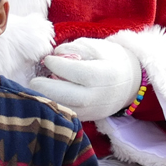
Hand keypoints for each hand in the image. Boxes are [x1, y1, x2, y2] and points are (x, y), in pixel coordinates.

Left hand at [28, 37, 142, 118]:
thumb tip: (56, 53)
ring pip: (62, 108)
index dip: (57, 65)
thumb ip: (75, 47)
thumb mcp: (97, 46)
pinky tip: (48, 97)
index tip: (48, 59)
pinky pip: (66, 114)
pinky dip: (53, 107)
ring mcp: (93, 110)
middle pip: (65, 95)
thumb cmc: (111, 60)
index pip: (74, 71)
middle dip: (44, 87)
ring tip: (39, 89)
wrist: (130, 83)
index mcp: (103, 75)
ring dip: (46, 99)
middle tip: (35, 80)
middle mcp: (98, 96)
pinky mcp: (88, 118)